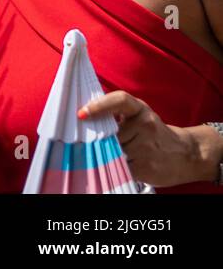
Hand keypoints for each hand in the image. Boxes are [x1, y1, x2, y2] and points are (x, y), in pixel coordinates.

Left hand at [79, 91, 214, 187]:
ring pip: (112, 151)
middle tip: (102, 141)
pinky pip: (120, 167)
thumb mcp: (138, 117)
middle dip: (102, 139)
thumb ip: (115, 115)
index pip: (120, 100)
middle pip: (108, 133)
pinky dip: (117, 167)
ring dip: (110, 154)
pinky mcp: (147, 167)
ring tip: (123, 153)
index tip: (81, 113)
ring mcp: (148, 147)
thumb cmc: (153, 133)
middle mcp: (146, 124)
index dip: (99, 105)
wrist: (187, 154)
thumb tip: (83, 120)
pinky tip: (127, 164)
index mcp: (140, 109)